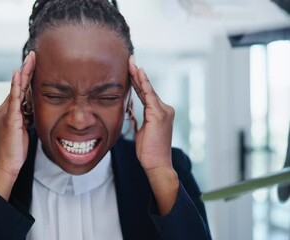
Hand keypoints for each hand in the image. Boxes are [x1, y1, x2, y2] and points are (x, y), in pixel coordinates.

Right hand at [0, 51, 35, 199]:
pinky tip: (18, 75)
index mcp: (7, 112)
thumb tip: (32, 107)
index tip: (32, 63)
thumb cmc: (14, 150)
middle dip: (25, 70)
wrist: (6, 166)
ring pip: (16, 90)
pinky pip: (13, 99)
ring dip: (24, 73)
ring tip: (31, 59)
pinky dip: (16, 86)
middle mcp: (3, 109)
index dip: (25, 77)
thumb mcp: (23, 129)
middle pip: (17, 86)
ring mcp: (4, 114)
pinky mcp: (9, 120)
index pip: (18, 90)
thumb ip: (25, 116)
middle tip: (33, 55)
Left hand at [128, 56, 178, 214]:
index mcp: (160, 112)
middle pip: (147, 88)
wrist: (157, 164)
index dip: (137, 82)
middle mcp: (164, 109)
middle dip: (137, 74)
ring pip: (147, 89)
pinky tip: (138, 73)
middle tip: (129, 59)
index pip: (145, 94)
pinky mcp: (159, 114)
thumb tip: (131, 112)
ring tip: (130, 62)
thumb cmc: (149, 152)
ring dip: (138, 75)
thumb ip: (140, 120)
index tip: (130, 69)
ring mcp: (163, 111)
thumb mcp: (143, 131)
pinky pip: (149, 96)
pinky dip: (143, 84)